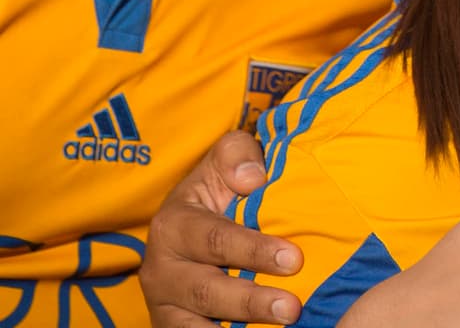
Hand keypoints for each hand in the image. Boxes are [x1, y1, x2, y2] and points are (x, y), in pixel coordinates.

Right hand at [139, 129, 303, 327]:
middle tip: (292, 308)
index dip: (254, 251)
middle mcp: (161, 271)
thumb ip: (236, 156)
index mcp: (173, 225)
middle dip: (251, 302)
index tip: (294, 259)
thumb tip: (252, 178)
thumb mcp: (221, 163)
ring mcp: (165, 307)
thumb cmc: (216, 192)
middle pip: (208, 291)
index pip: (216, 240)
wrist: (188, 229)